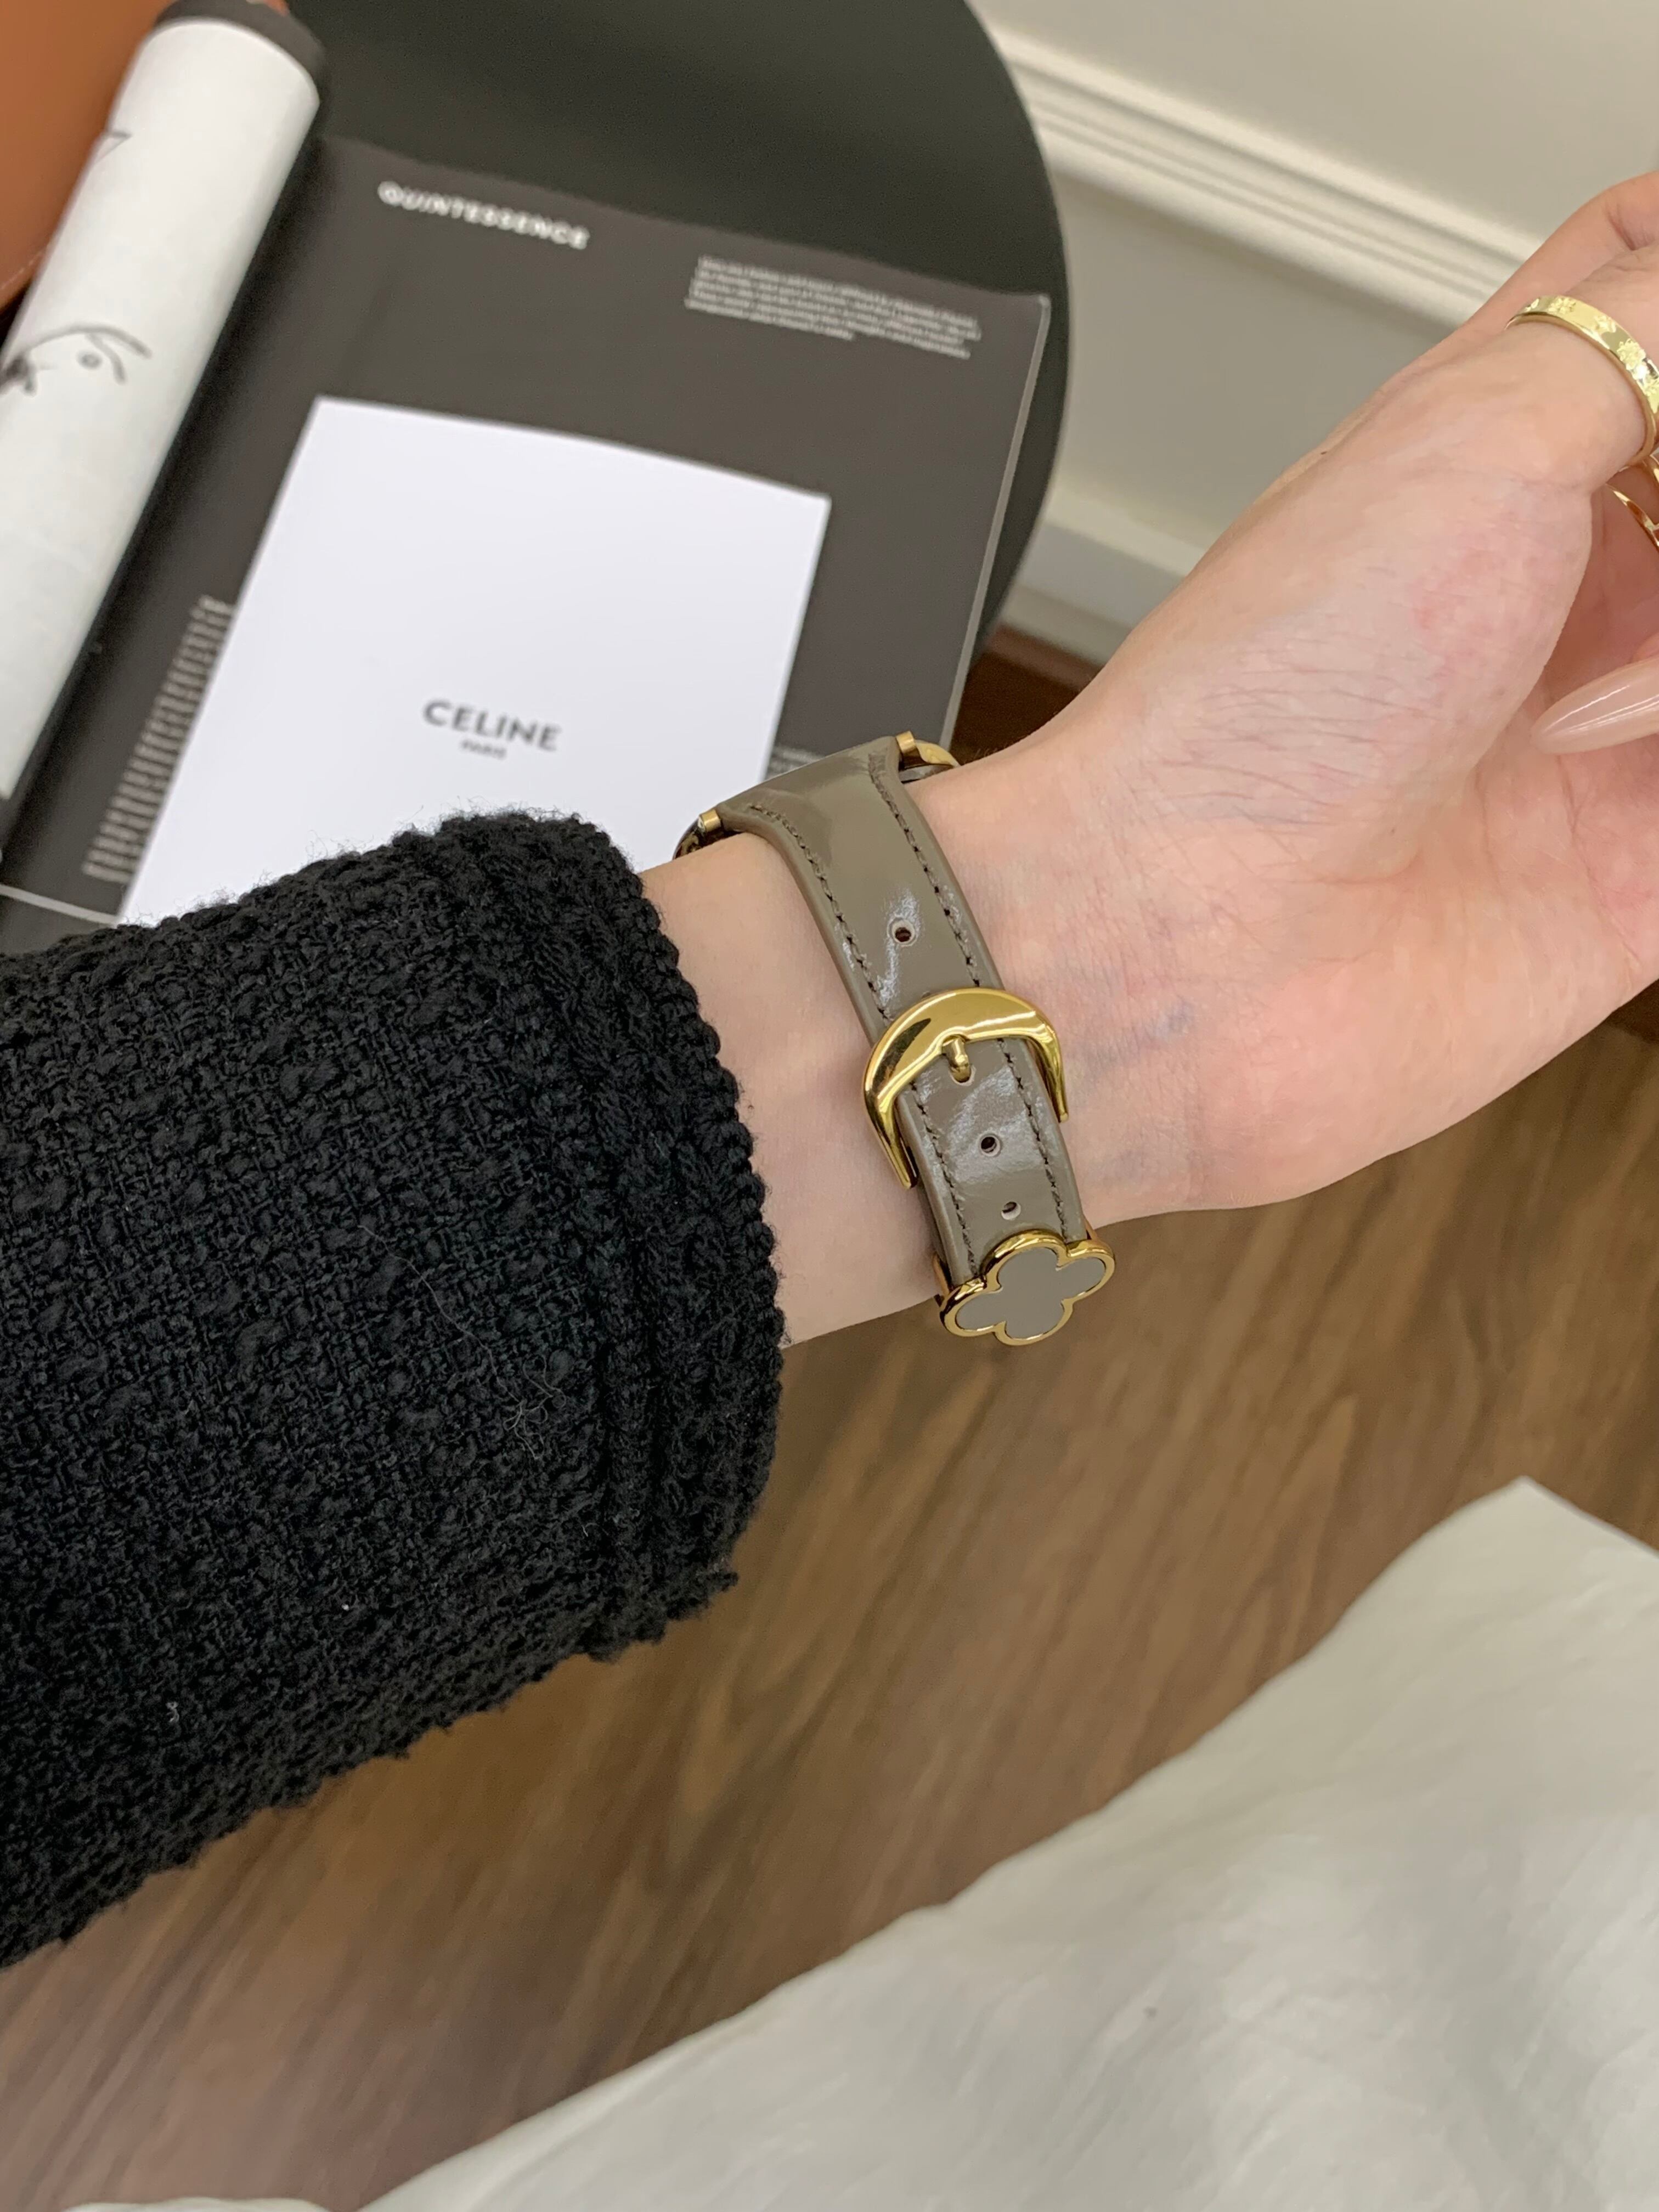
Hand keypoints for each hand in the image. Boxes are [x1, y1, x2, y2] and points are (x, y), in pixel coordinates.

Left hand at [935, 175, 1658, 1223]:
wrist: (1188, 935)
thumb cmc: (1255, 703)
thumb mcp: (1465, 441)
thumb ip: (1634, 341)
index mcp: (1489, 459)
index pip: (1638, 308)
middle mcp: (1555, 587)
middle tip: (1658, 541)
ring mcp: (1599, 731)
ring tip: (1616, 701)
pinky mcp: (1637, 874)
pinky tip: (1654, 754)